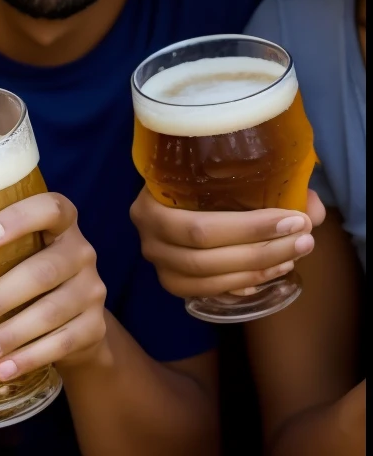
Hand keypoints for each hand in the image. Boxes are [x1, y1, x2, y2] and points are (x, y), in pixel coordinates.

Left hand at [0, 191, 107, 384]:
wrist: (77, 317)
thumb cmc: (27, 270)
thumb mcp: (18, 249)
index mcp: (61, 220)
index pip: (50, 208)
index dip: (19, 218)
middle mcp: (81, 251)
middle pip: (42, 272)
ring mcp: (92, 290)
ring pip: (51, 312)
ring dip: (11, 334)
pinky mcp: (95, 328)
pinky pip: (62, 343)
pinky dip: (29, 357)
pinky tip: (2, 367)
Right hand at [129, 186, 323, 299]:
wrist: (169, 191)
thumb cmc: (196, 174)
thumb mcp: (218, 169)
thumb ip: (263, 182)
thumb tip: (311, 206)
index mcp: (151, 202)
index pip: (202, 225)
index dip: (252, 227)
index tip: (294, 218)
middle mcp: (149, 236)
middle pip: (208, 255)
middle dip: (262, 250)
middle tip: (303, 238)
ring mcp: (159, 264)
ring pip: (211, 278)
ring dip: (258, 270)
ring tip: (294, 255)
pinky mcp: (173, 283)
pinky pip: (211, 291)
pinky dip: (244, 284)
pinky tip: (272, 273)